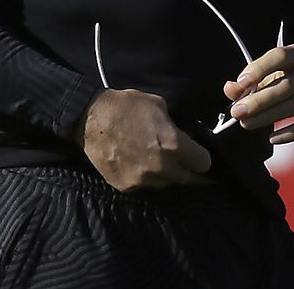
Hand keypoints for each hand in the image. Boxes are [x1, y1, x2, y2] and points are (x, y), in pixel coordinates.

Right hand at [78, 89, 213, 191]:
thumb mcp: (159, 106)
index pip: (203, 163)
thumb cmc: (127, 106)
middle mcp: (162, 166)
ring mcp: (143, 179)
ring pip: (165, 183)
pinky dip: (144, 178)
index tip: (196, 155)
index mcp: (174, 145)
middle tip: (178, 159)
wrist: (91, 118)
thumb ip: (175, 126)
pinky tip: (136, 164)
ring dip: (164, 175)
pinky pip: (143, 186)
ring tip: (154, 160)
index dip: (201, 158)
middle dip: (185, 168)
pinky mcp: (126, 186)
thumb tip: (183, 136)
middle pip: (186, 178)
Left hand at [222, 43, 293, 144]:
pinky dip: (288, 134)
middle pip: (286, 86)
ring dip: (267, 117)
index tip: (240, 83)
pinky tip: (272, 137)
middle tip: (236, 112)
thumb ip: (251, 76)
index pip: (280, 57)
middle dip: (258, 101)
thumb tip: (230, 90)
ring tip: (246, 123)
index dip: (259, 69)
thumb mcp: (276, 66)